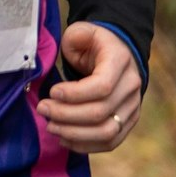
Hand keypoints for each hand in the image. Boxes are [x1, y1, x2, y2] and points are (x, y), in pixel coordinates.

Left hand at [38, 22, 141, 152]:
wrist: (118, 54)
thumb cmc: (93, 43)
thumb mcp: (84, 31)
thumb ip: (76, 36)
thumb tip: (71, 48)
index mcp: (120, 61)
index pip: (102, 86)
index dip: (74, 94)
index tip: (52, 92)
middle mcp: (132, 86)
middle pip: (101, 112)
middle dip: (66, 114)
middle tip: (42, 109)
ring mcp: (133, 106)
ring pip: (107, 131)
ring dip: (75, 133)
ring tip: (50, 126)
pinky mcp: (128, 121)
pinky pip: (111, 142)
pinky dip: (86, 145)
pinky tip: (64, 139)